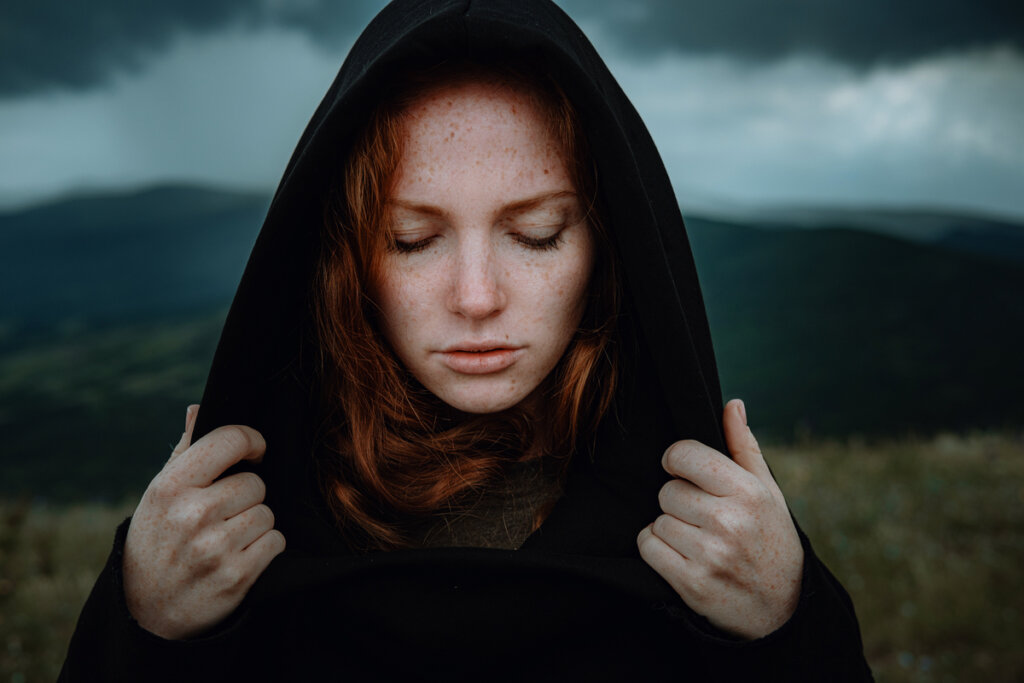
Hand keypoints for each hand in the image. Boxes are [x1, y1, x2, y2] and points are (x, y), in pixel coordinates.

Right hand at [123, 405, 285, 639]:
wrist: (145, 614)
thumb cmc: (157, 542)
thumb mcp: (159, 496)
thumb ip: (184, 452)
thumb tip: (198, 409)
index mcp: (171, 487)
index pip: (229, 440)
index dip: (251, 441)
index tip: (255, 450)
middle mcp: (192, 514)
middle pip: (255, 483)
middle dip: (247, 496)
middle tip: (225, 514)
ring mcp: (215, 547)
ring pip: (268, 513)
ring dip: (256, 524)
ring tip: (229, 538)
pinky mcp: (236, 576)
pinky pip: (276, 542)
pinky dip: (265, 549)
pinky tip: (240, 556)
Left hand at [637, 399, 802, 638]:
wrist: (782, 610)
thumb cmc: (771, 540)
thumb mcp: (767, 491)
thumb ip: (744, 447)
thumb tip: (732, 404)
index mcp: (747, 492)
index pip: (684, 454)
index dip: (676, 460)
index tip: (682, 470)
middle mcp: (729, 522)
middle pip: (666, 490)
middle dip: (677, 499)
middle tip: (699, 514)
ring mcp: (710, 555)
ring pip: (656, 519)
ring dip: (667, 526)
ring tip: (694, 537)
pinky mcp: (692, 584)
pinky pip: (647, 547)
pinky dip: (655, 548)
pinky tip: (679, 553)